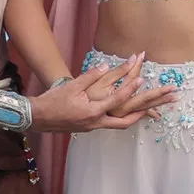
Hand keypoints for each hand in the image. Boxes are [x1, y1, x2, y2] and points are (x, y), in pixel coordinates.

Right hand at [31, 55, 175, 131]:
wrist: (38, 117)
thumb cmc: (53, 101)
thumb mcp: (72, 85)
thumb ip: (91, 76)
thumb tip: (106, 66)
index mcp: (93, 111)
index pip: (117, 99)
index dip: (130, 88)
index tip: (142, 78)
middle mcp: (96, 122)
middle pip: (125, 122)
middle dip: (141, 115)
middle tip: (156, 109)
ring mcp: (92, 127)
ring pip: (118, 125)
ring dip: (131, 118)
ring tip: (144, 112)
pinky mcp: (87, 127)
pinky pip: (109, 124)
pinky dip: (119, 118)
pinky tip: (121, 112)